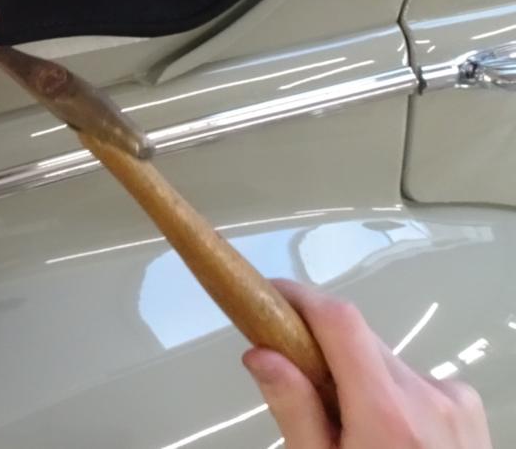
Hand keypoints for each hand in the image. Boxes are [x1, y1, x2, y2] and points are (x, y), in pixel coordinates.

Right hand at [245, 280, 490, 447]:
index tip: (269, 296)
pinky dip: (393, 394)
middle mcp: (426, 395)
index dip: (300, 298)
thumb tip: (260, 354)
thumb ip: (294, 410)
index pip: (339, 320)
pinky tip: (390, 437)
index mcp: (385, 411)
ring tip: (351, 430)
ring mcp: (455, 401)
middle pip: (360, 340)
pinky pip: (417, 381)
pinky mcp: (470, 410)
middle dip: (323, 350)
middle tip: (296, 383)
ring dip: (359, 376)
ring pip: (386, 361)